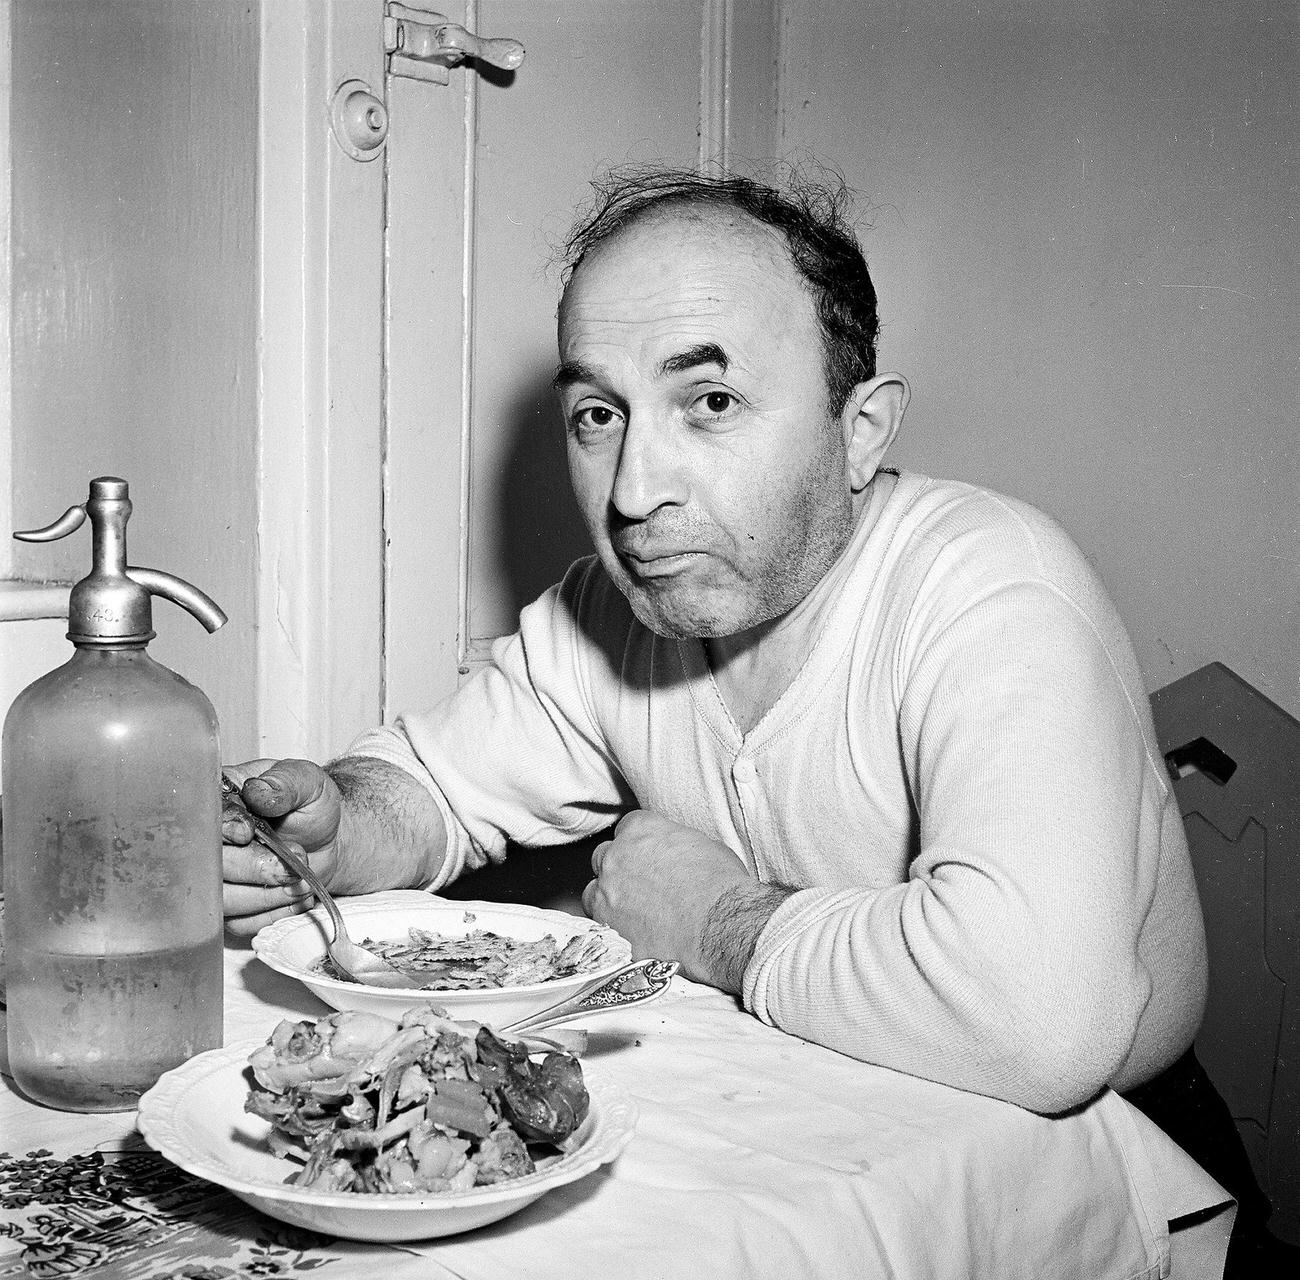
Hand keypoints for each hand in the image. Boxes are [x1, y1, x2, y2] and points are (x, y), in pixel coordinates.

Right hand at [221, 757, 342, 937]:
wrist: (328, 839)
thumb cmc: (311, 806)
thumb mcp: (307, 782)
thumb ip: (285, 782)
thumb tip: (259, 791)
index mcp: (219, 801)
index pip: (201, 820)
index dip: (222, 831)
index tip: (249, 832)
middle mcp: (209, 843)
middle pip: (209, 866)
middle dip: (255, 866)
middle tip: (296, 856)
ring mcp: (216, 879)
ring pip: (223, 900)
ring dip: (267, 894)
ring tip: (301, 878)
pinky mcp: (231, 909)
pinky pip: (242, 922)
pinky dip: (274, 911)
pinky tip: (296, 894)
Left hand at [581, 809, 786, 992]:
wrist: (720, 927)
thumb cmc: (721, 887)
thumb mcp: (706, 847)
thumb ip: (678, 845)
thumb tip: (678, 854)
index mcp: (641, 830)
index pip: (628, 827)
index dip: (640, 843)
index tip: (649, 856)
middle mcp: (616, 856)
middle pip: (605, 856)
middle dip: (619, 869)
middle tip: (642, 885)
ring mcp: (607, 893)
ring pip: (594, 891)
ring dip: (609, 899)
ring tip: (634, 914)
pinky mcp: (607, 927)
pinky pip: (600, 925)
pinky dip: (613, 929)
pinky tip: (635, 935)